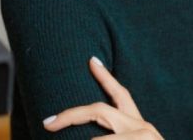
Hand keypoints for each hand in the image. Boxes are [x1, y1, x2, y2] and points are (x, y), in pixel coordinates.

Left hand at [42, 56, 163, 138]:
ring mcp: (144, 136)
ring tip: (64, 132)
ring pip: (99, 138)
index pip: (121, 95)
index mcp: (139, 126)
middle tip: (48, 122)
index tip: (91, 60)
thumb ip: (112, 133)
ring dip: (86, 136)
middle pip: (100, 110)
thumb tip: (88, 134)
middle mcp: (143, 127)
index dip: (105, 77)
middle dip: (70, 114)